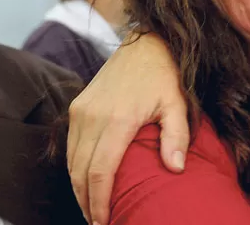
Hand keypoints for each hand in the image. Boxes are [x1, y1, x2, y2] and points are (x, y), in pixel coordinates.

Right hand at [67, 32, 188, 224]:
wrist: (146, 43)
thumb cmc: (166, 76)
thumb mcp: (178, 104)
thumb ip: (177, 137)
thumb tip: (175, 169)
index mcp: (118, 119)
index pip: (100, 171)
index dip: (99, 201)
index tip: (104, 222)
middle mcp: (93, 116)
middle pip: (80, 172)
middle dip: (86, 202)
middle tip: (99, 223)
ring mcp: (81, 110)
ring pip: (71, 161)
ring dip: (78, 188)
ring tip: (92, 209)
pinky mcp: (77, 106)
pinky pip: (70, 146)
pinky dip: (75, 168)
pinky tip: (87, 182)